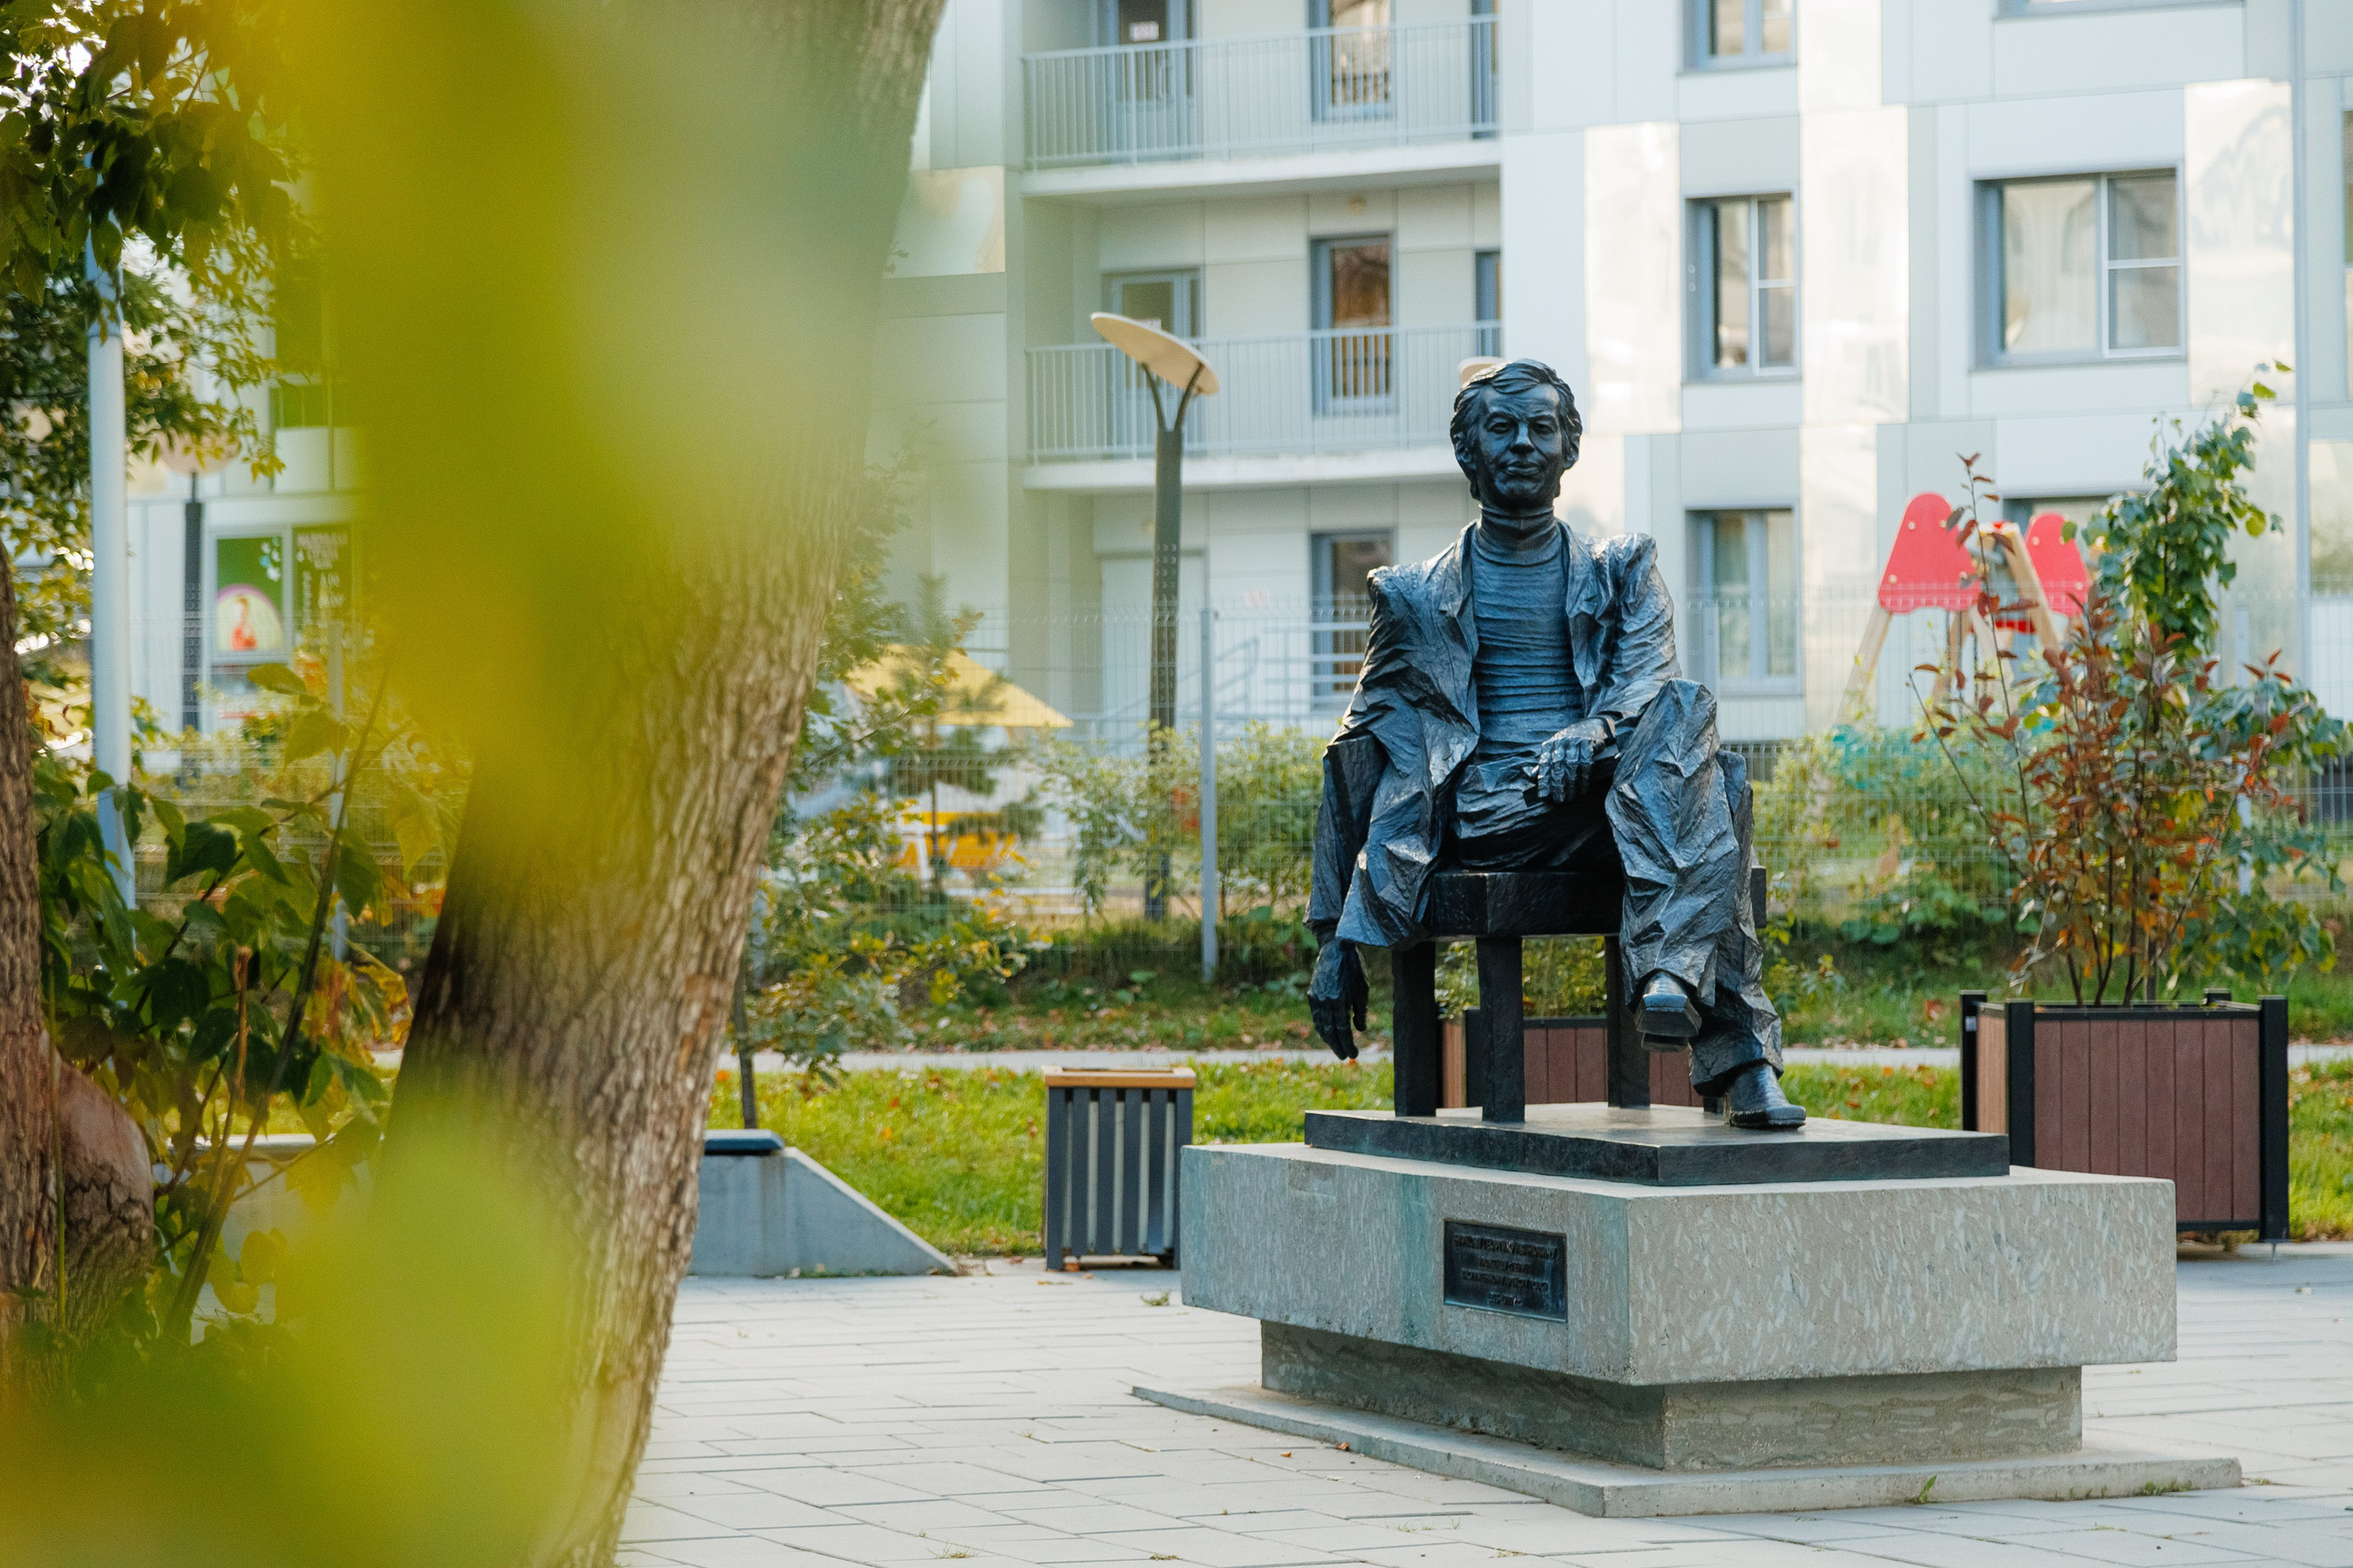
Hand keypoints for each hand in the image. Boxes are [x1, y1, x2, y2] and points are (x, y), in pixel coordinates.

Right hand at [1308, 938, 1367, 1059]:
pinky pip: (1316, 1016)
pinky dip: (1321, 1027)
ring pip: (1321, 1025)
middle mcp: (1325, 1002)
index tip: (1354, 1054)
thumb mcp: (1363, 988)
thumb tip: (1360, 1030)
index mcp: (1340, 1001)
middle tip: (1345, 1057)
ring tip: (1337, 1047)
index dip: (1348, 1045)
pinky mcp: (1312, 994)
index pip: (1343, 1031)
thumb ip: (1361, 1011)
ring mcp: (1316, 998)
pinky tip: (1327, 1032)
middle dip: (1338, 1046)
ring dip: (1329, 1039)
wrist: (1335, 948)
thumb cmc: (1353, 967)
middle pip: (1331, 1032)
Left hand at [1536, 719, 1610, 801]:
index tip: (1543, 795)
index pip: (1544, 764)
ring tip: (1570, 798)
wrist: (1591, 726)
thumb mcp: (1554, 750)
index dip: (1543, 780)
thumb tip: (1527, 775)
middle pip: (1557, 766)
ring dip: (1571, 784)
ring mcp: (1574, 742)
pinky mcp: (1588, 744)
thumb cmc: (1569, 742)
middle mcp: (1560, 742)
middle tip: (1559, 800)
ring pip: (1571, 766)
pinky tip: (1583, 789)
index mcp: (1549, 745)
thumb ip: (1543, 763)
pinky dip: (1584, 778)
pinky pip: (1585, 764)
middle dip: (1557, 785)